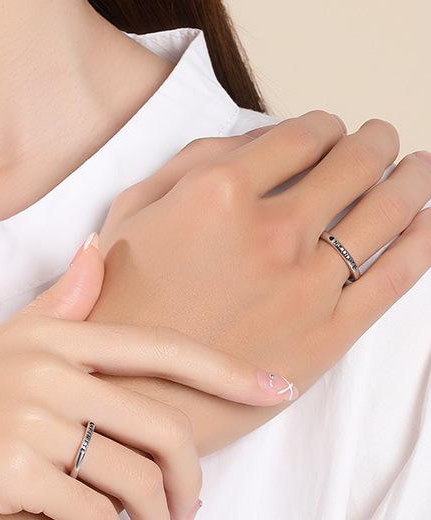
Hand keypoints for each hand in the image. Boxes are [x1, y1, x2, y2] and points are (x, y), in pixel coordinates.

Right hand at [0, 238, 293, 519]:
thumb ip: (51, 308)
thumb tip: (97, 254)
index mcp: (47, 336)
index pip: (158, 351)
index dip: (227, 372)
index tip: (276, 390)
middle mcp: (44, 370)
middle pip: (161, 423)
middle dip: (193, 476)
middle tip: (194, 508)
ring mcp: (26, 421)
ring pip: (136, 479)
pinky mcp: (7, 473)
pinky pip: (96, 518)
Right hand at [97, 111, 430, 451]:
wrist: (123, 394)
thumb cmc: (118, 305)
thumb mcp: (131, 212)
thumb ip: (193, 162)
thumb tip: (259, 140)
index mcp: (219, 193)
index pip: (300, 135)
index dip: (325, 125)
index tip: (330, 130)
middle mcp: (272, 231)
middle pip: (353, 164)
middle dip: (375, 142)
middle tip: (381, 139)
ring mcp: (305, 285)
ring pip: (385, 212)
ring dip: (411, 179)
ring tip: (418, 169)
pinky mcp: (327, 336)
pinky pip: (394, 277)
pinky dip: (424, 241)